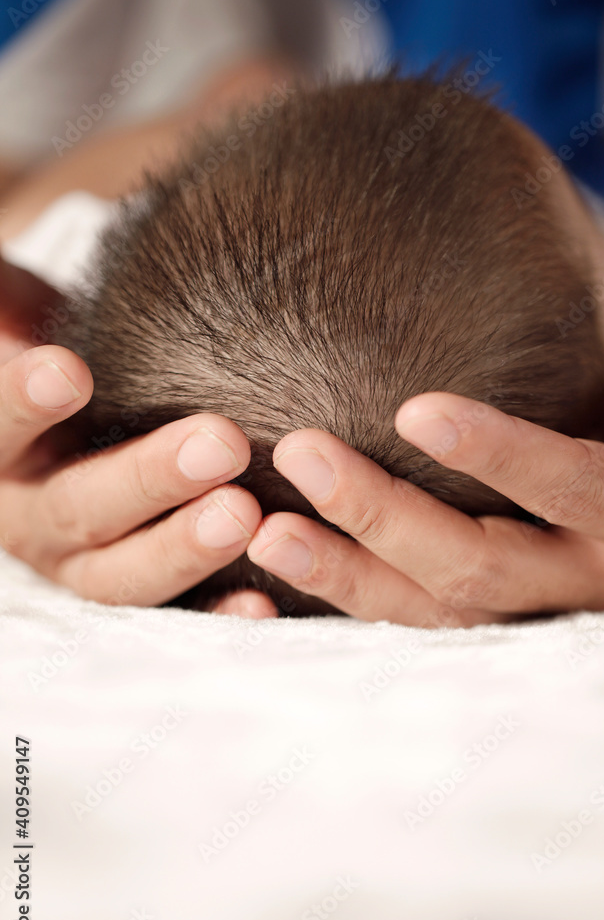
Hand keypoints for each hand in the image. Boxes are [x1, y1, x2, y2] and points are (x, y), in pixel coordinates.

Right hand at [0, 343, 279, 616]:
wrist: (86, 412)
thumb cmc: (63, 355)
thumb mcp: (20, 330)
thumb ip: (10, 307)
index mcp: (1, 450)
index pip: (0, 426)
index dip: (27, 403)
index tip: (71, 371)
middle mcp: (32, 517)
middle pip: (79, 507)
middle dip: (149, 479)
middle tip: (222, 446)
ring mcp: (82, 563)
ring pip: (123, 572)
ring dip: (185, 548)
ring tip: (245, 516)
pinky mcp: (137, 588)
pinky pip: (176, 610)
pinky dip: (217, 611)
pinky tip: (261, 602)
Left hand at [245, 392, 603, 625]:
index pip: (575, 487)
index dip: (499, 454)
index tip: (414, 410)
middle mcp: (593, 577)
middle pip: (480, 566)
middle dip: (384, 516)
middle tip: (301, 455)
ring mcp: (538, 608)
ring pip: (437, 610)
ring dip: (347, 574)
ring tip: (266, 533)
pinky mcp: (496, 616)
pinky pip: (417, 618)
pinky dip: (352, 594)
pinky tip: (284, 563)